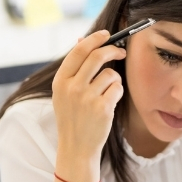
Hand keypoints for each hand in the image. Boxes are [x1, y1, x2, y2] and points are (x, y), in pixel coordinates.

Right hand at [52, 30, 126, 161]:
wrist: (76, 147)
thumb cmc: (73, 117)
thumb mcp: (64, 92)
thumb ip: (74, 68)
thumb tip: (81, 39)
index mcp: (60, 81)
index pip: (78, 51)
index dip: (94, 39)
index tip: (106, 34)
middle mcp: (72, 87)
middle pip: (97, 56)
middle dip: (113, 50)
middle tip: (121, 52)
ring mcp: (87, 98)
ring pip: (111, 74)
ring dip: (114, 80)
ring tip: (107, 93)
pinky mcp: (103, 108)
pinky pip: (117, 88)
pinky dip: (117, 93)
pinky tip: (109, 104)